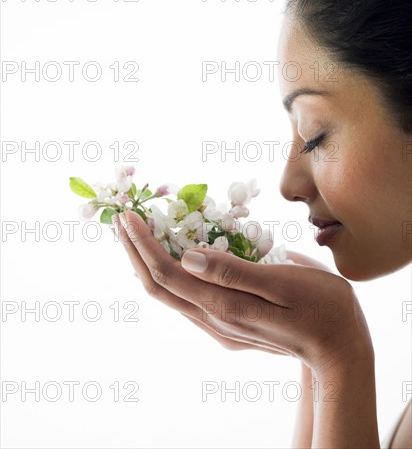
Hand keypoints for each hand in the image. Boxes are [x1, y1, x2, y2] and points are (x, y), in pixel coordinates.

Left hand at [114, 211, 372, 371]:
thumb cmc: (320, 307)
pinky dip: (170, 272)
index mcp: (223, 306)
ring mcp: (218, 326)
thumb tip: (188, 255)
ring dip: (148, 262)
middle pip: (158, 286)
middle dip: (135, 252)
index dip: (143, 245)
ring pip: (170, 294)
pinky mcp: (226, 326)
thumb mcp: (283, 282)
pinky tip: (172, 255)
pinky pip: (186, 297)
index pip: (167, 273)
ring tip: (139, 233)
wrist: (339, 349)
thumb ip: (233, 271)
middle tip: (122, 220)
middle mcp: (213, 319)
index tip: (130, 217)